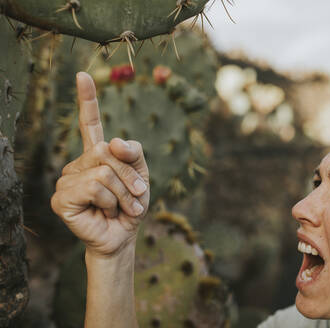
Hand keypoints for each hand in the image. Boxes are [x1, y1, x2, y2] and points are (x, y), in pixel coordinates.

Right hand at [51, 72, 149, 256]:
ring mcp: (67, 179)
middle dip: (129, 177)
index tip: (83, 76)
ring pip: (103, 172)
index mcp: (97, 155)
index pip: (90, 123)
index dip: (87, 100)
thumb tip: (113, 142)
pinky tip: (105, 212)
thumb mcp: (141, 174)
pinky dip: (110, 202)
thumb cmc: (132, 205)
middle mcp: (79, 163)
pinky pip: (94, 187)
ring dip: (123, 194)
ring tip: (119, 208)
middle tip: (135, 197)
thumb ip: (133, 153)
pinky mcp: (62, 198)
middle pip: (107, 152)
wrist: (125, 235)